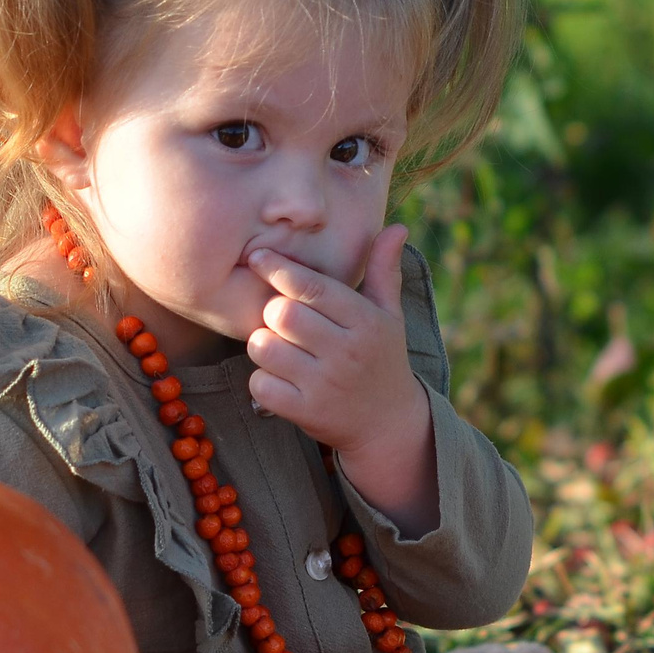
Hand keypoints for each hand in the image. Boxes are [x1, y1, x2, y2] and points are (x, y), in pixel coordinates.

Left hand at [246, 227, 437, 530]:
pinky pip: (260, 385)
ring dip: (262, 345)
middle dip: (271, 312)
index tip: (257, 257)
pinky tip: (279, 379)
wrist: (389, 426)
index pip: (313, 287)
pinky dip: (261, 380)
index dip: (279, 268)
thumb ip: (383, 270)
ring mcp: (326, 385)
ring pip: (264, 348)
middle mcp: (347, 352)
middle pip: (282, 315)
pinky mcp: (306, 412)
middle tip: (279, 319)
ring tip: (278, 348)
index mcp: (366, 322)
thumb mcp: (389, 315)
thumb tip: (396, 226)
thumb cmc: (382, 359)